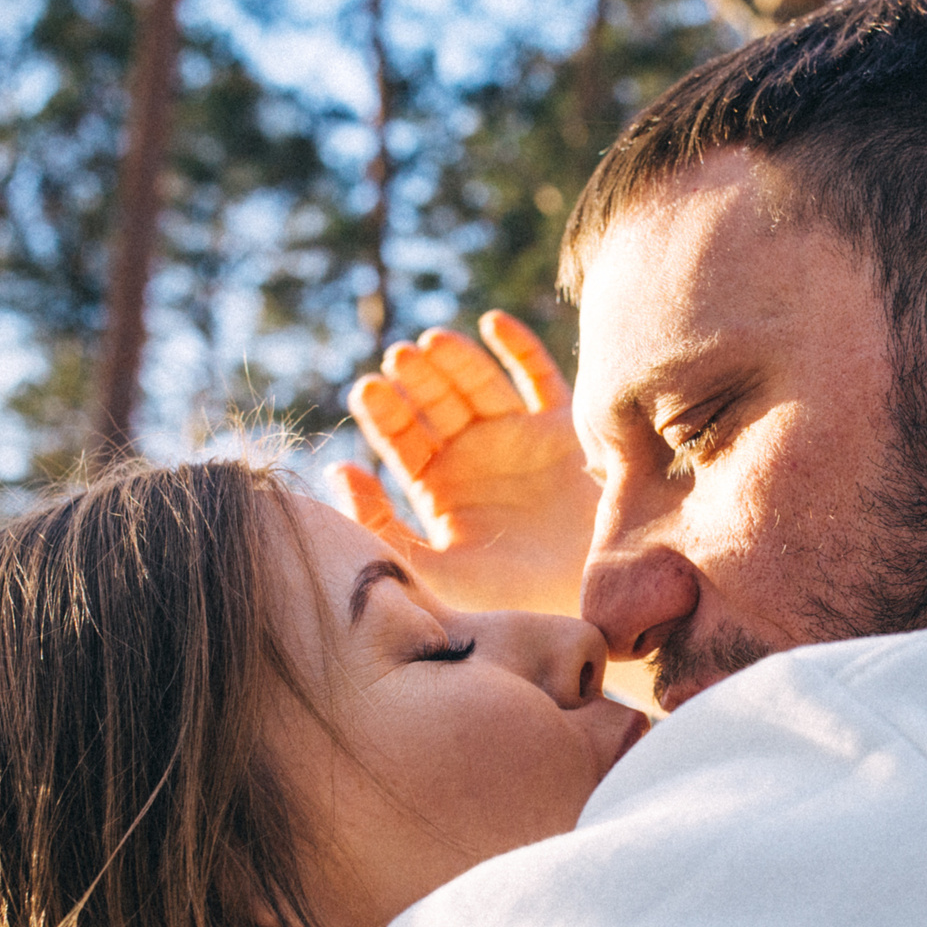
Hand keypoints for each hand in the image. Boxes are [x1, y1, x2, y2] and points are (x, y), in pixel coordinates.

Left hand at [340, 312, 599, 621]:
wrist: (588, 603)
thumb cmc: (505, 598)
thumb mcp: (430, 568)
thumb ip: (379, 523)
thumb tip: (338, 468)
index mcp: (439, 490)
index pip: (402, 439)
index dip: (384, 413)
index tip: (368, 389)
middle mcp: (476, 459)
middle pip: (438, 404)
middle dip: (418, 380)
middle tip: (399, 358)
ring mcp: (520, 441)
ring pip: (480, 384)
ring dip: (456, 360)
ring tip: (432, 343)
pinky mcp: (564, 431)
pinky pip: (539, 378)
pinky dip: (518, 348)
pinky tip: (491, 323)